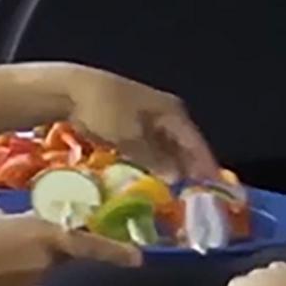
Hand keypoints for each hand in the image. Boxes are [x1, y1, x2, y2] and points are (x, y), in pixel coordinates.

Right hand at [0, 209, 139, 285]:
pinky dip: (16, 266)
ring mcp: (31, 282)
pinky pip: (25, 275)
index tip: (137, 258)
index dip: (114, 251)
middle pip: (64, 251)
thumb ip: (18, 219)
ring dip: (32, 253)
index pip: (88, 244)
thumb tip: (24, 219)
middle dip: (58, 243)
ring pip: (43, 263)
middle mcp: (45, 262)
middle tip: (33, 231)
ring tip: (0, 242)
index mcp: (44, 237)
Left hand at [60, 65, 216, 182]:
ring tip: (179, 192)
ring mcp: (148, 117)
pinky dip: (156, 162)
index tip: (214, 188)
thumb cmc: (104, 110)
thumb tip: (175, 177)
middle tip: (197, 195)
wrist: (71, 90)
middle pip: (184, 146)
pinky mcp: (131, 124)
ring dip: (173, 168)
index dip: (206, 166)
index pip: (196, 143)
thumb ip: (154, 159)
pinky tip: (155, 178)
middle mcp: (165, 113)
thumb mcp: (130, 139)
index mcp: (171, 112)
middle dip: (191, 169)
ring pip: (168, 148)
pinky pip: (151, 147)